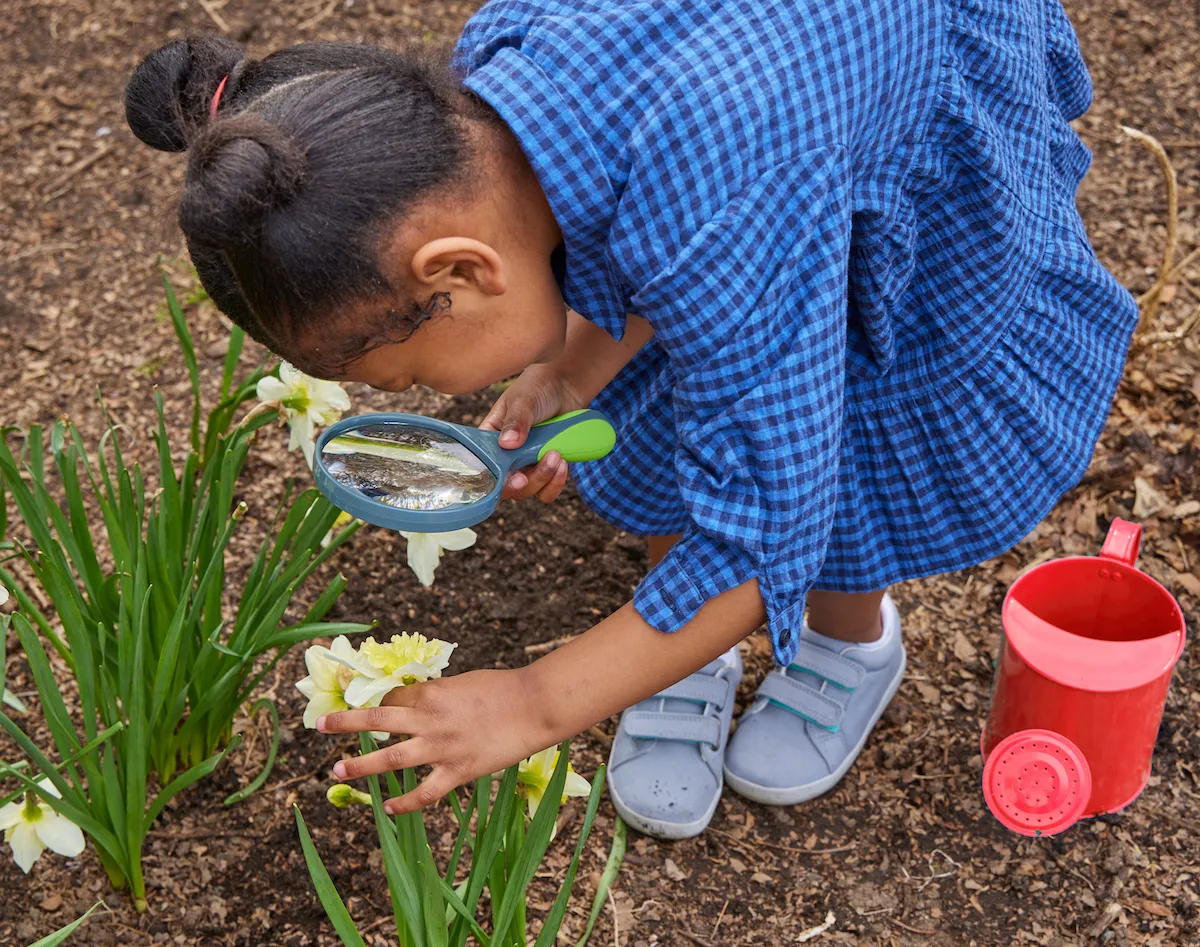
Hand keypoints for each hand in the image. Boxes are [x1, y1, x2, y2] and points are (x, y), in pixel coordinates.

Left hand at [316, 668, 549, 813]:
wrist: (533, 706)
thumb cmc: (502, 688)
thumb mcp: (462, 683)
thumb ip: (436, 695)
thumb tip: (415, 702)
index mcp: (432, 693)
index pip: (391, 698)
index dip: (372, 701)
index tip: (359, 704)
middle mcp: (430, 720)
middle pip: (377, 721)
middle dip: (345, 723)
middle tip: (320, 725)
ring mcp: (442, 748)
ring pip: (391, 759)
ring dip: (361, 765)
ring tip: (337, 770)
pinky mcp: (458, 772)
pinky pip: (424, 793)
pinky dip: (403, 803)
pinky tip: (388, 807)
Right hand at [479, 364, 585, 502]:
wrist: (566, 385)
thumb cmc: (537, 387)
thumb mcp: (523, 400)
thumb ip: (516, 421)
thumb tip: (507, 443)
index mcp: (491, 441)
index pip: (486, 470)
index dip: (497, 481)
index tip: (515, 477)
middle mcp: (507, 457)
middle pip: (509, 487)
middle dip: (527, 482)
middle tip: (544, 463)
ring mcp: (527, 464)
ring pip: (530, 490)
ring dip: (544, 479)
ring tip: (557, 456)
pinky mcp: (547, 468)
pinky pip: (548, 489)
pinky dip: (556, 483)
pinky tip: (564, 463)